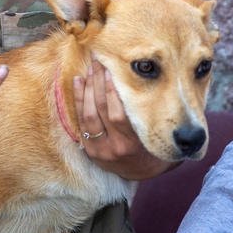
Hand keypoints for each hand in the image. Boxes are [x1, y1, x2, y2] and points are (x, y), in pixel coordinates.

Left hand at [73, 54, 171, 179]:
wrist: (143, 171)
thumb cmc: (152, 143)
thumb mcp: (153, 130)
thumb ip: (145, 111)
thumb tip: (138, 77)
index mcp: (135, 142)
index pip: (118, 114)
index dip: (112, 90)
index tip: (112, 69)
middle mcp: (117, 147)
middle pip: (102, 110)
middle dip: (99, 82)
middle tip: (98, 61)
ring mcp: (102, 150)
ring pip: (89, 115)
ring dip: (88, 89)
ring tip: (90, 69)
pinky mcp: (91, 151)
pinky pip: (82, 123)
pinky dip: (79, 101)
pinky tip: (79, 83)